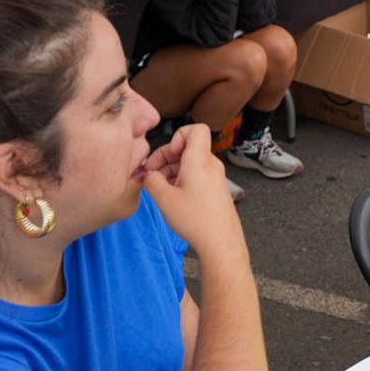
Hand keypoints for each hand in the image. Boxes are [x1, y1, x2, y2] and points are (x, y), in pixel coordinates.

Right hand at [141, 125, 244, 257]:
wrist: (220, 242)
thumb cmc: (195, 220)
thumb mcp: (164, 198)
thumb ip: (151, 180)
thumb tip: (149, 174)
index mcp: (200, 160)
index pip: (196, 129)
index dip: (177, 136)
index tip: (168, 156)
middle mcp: (210, 164)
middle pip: (187, 147)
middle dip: (166, 157)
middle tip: (152, 176)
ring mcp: (215, 176)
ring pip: (190, 162)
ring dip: (171, 170)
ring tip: (159, 189)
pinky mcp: (215, 188)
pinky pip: (196, 174)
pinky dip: (181, 179)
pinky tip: (172, 196)